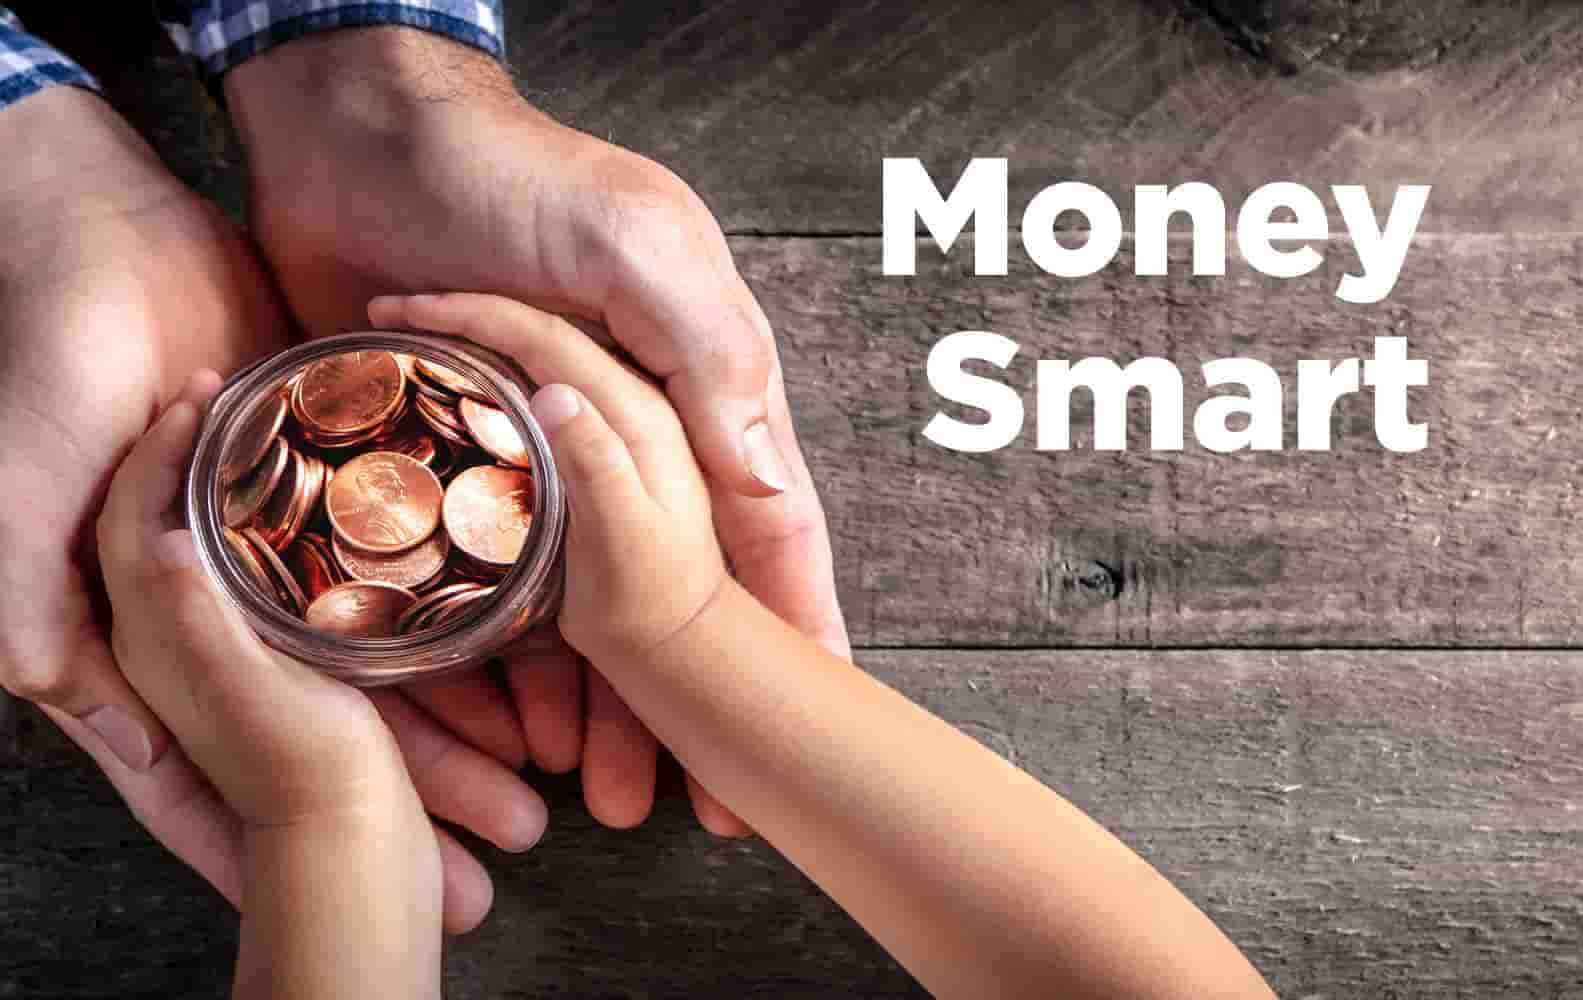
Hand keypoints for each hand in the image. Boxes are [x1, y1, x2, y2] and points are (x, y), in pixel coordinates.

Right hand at [0, 88, 541, 932]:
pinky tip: (531, 648)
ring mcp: (280, 543)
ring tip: (541, 771)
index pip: (229, 760)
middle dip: (418, 785)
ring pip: (383, 654)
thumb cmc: (46, 345)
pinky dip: (462, 605)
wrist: (94, 222)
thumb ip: (26, 593)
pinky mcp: (326, 479)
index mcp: (149, 620)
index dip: (305, 829)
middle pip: (331, 720)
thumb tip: (64, 696)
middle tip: (509, 840)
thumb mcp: (18, 478)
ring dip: (457, 716)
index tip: (419, 880)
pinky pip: (408, 562)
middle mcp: (222, 598)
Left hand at [229, 28, 848, 832]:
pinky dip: (496, 655)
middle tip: (683, 799)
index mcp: (699, 398)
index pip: (766, 532)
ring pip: (585, 610)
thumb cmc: (520, 177)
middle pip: (682, 594)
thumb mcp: (642, 253)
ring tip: (594, 787)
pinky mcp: (452, 473)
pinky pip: (483, 586)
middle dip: (692, 699)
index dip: (795, 628)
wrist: (358, 137)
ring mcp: (542, 466)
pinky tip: (501, 725)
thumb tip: (774, 492)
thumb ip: (712, 365)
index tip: (817, 726)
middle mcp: (633, 445)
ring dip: (598, 699)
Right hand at [369, 294, 725, 665]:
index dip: (472, 313)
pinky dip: (500, 369)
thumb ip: (596, 462)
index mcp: (637, 412)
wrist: (685, 642)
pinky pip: (548, 381)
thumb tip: (553, 391)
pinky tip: (464, 378)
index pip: (546, 336)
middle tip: (391, 312)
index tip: (401, 308)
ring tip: (413, 333)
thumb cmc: (649, 599)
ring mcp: (624, 419)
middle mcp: (635, 401)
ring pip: (545, 352)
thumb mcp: (621, 535)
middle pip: (543, 331)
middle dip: (467, 312)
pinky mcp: (611, 441)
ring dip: (481, 335)